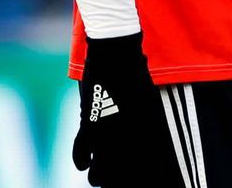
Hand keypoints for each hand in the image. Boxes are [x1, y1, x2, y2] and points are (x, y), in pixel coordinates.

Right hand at [73, 33, 156, 184]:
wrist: (117, 56)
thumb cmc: (136, 76)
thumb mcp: (149, 103)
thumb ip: (148, 126)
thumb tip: (151, 146)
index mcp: (146, 133)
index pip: (143, 169)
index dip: (138, 178)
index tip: (137, 181)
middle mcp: (127, 137)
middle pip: (120, 176)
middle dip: (115, 181)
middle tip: (111, 181)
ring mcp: (106, 133)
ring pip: (99, 172)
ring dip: (98, 176)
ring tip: (98, 178)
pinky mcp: (88, 125)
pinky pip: (81, 152)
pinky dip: (81, 160)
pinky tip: (83, 165)